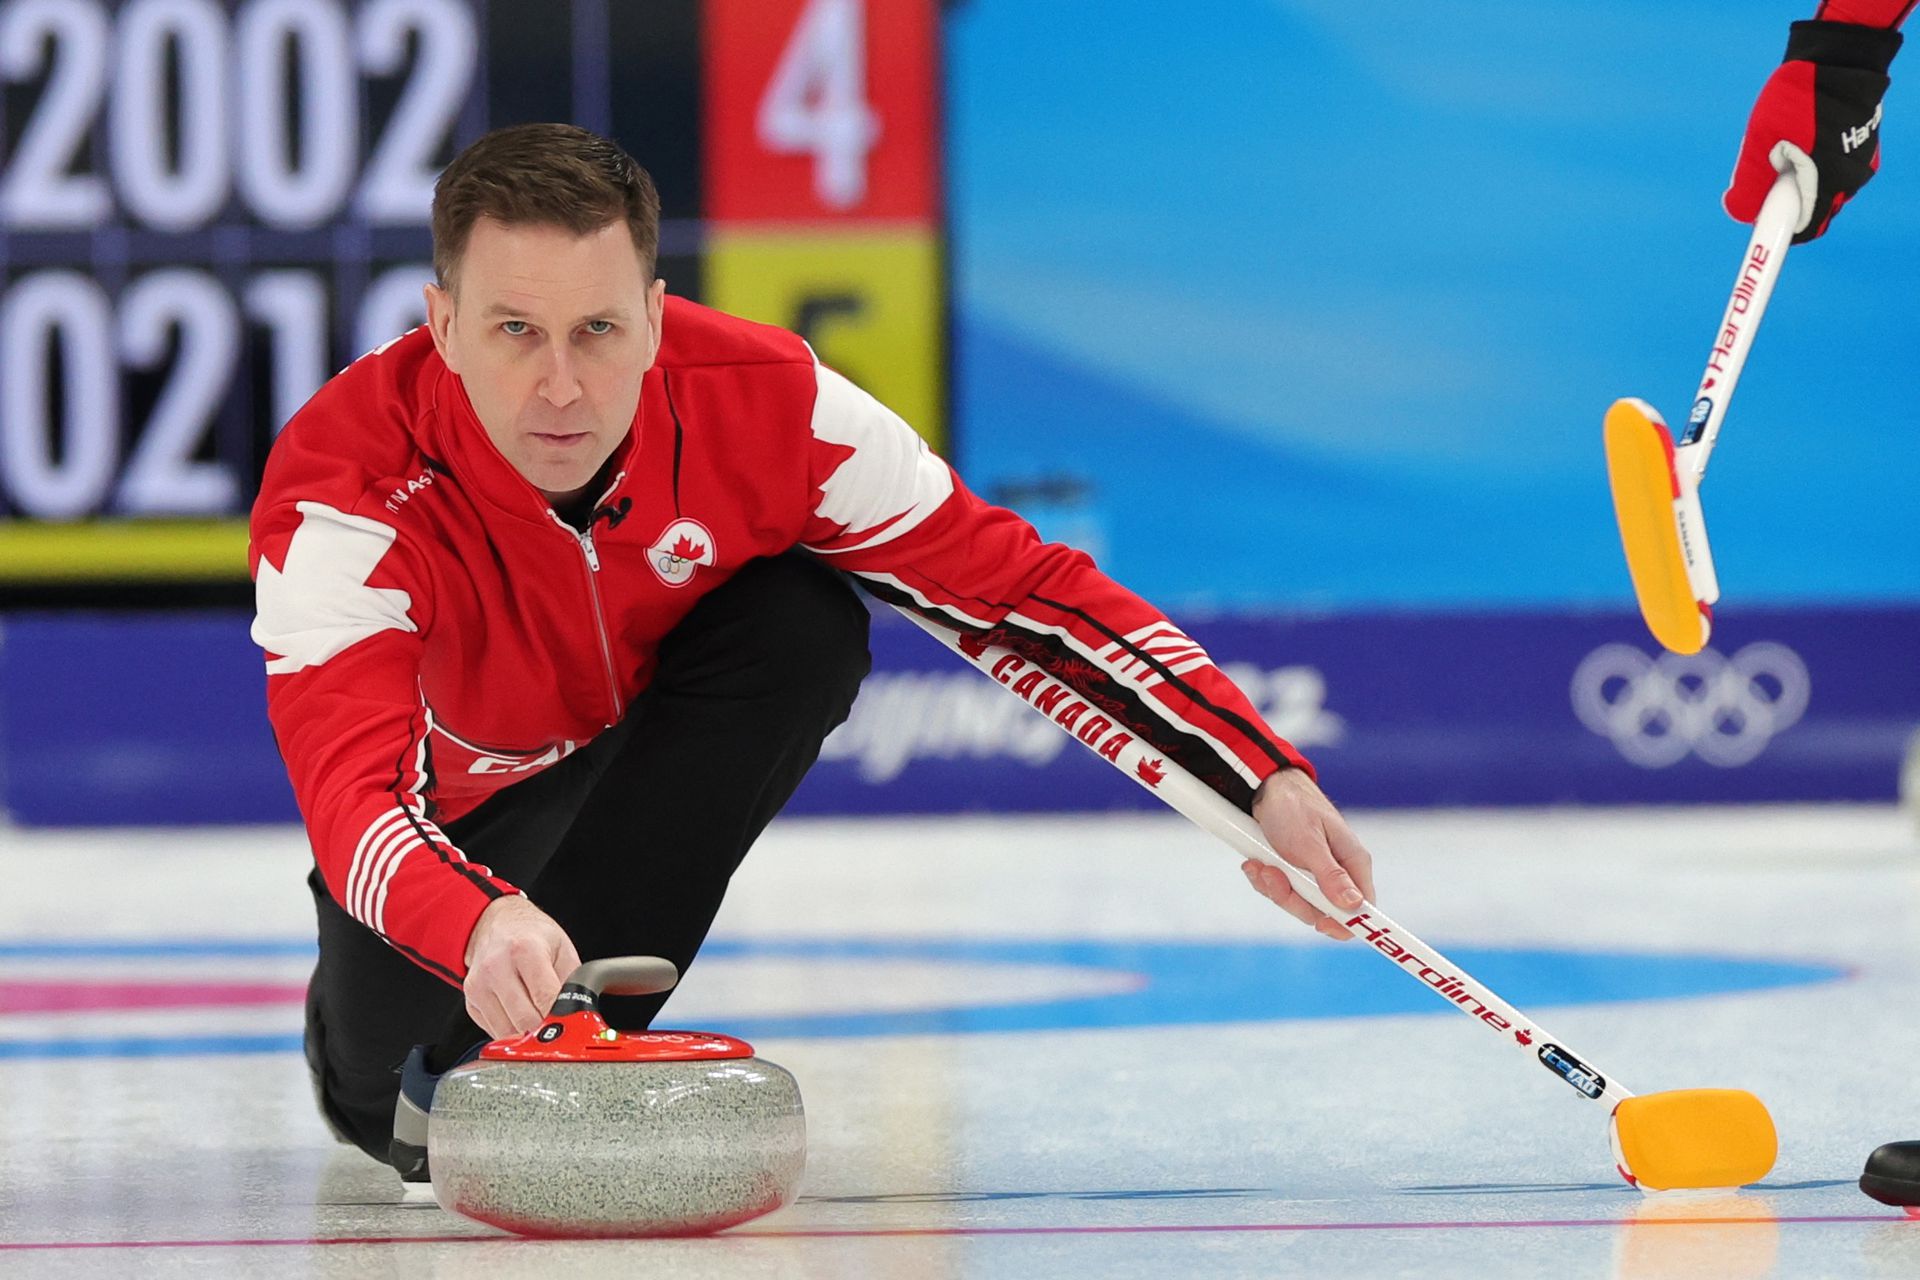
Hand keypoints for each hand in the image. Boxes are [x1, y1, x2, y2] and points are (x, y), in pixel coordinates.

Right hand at [461, 895, 581, 1038]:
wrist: (497, 924)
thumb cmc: (531, 936)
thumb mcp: (562, 948)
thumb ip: (573, 981)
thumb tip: (579, 1012)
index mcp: (524, 950)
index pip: (544, 998)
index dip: (560, 1015)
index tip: (569, 1021)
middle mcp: (496, 967)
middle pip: (524, 1021)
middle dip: (544, 1028)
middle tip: (555, 1021)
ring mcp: (479, 986)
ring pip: (507, 1033)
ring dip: (526, 1032)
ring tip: (536, 1012)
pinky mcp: (470, 1001)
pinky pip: (494, 1032)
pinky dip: (511, 1030)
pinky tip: (517, 1011)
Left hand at [1242, 768, 1375, 940]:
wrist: (1265, 787)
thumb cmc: (1293, 808)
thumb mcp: (1309, 843)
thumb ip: (1331, 876)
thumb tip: (1355, 905)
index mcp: (1353, 863)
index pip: (1363, 908)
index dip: (1346, 924)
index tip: (1321, 926)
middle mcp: (1337, 872)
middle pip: (1322, 912)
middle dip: (1292, 899)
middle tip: (1273, 875)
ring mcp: (1314, 873)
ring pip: (1297, 903)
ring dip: (1274, 887)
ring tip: (1260, 865)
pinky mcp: (1294, 872)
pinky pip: (1281, 890)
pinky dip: (1265, 880)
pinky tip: (1255, 863)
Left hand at [1724, 19, 1903, 242]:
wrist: (1837, 59)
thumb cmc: (1796, 99)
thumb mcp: (1759, 143)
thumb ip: (1748, 183)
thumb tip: (1739, 212)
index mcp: (1823, 185)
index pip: (1800, 232)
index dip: (1777, 244)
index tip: (1759, 254)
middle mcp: (1849, 181)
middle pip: (1808, 212)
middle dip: (1783, 202)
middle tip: (1764, 173)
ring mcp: (1859, 165)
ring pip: (1820, 189)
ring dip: (1798, 179)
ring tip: (1785, 143)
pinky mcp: (1861, 150)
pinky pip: (1832, 170)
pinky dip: (1813, 164)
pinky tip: (1802, 135)